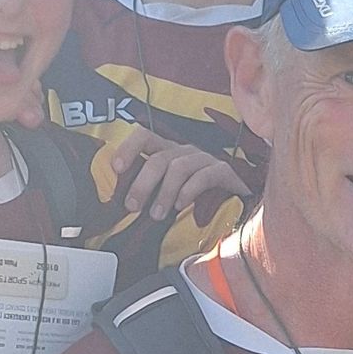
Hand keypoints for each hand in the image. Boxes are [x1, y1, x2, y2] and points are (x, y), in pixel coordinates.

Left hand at [102, 124, 247, 224]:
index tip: (116, 169)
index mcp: (167, 153)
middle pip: (159, 158)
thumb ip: (147, 195)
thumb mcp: (165, 195)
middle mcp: (184, 152)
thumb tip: (119, 207)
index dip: (128, 148)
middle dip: (142, 183)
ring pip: (179, 167)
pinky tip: (181, 206)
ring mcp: (204, 160)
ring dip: (164, 193)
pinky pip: (205, 175)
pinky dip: (190, 191)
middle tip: (133, 207)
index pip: (144, 137)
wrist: (236, 205)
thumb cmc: (194, 200)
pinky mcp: (223, 171)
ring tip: (157, 215)